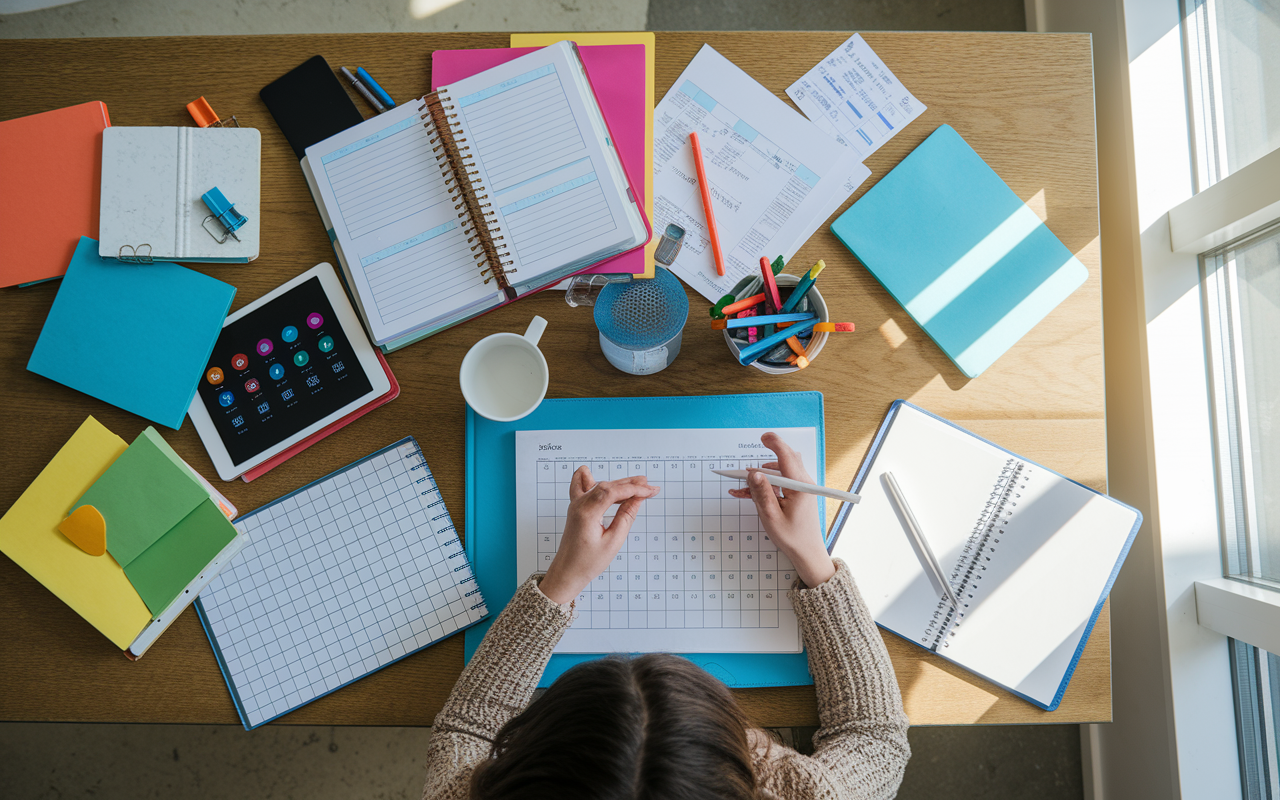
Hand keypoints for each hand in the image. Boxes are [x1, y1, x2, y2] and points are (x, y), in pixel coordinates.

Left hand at [540, 467, 659, 604]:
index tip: (649, 491)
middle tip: (649, 486)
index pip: (613, 492)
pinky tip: (588, 471)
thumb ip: (626, 517)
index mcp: (587, 513)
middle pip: (607, 486)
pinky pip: (579, 488)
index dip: (634, 489)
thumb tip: (637, 500)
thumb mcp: (613, 542)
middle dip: (630, 484)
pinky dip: (587, 479)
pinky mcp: (576, 509)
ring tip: (638, 482)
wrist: (567, 572)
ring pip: (598, 485)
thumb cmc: (587, 562)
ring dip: (618, 483)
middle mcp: (579, 505)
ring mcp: (575, 506)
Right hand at [728, 432, 835, 587]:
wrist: (807, 553)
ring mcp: (801, 489)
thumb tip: (753, 473)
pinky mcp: (797, 495)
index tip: (763, 437)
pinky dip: (764, 485)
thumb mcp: (771, 517)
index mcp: (800, 487)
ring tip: (742, 487)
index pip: (787, 457)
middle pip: (784, 461)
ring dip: (761, 476)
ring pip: (780, 472)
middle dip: (763, 463)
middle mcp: (803, 484)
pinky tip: (745, 492)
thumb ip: (761, 493)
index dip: (775, 443)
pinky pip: (779, 483)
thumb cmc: (792, 537)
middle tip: (744, 470)